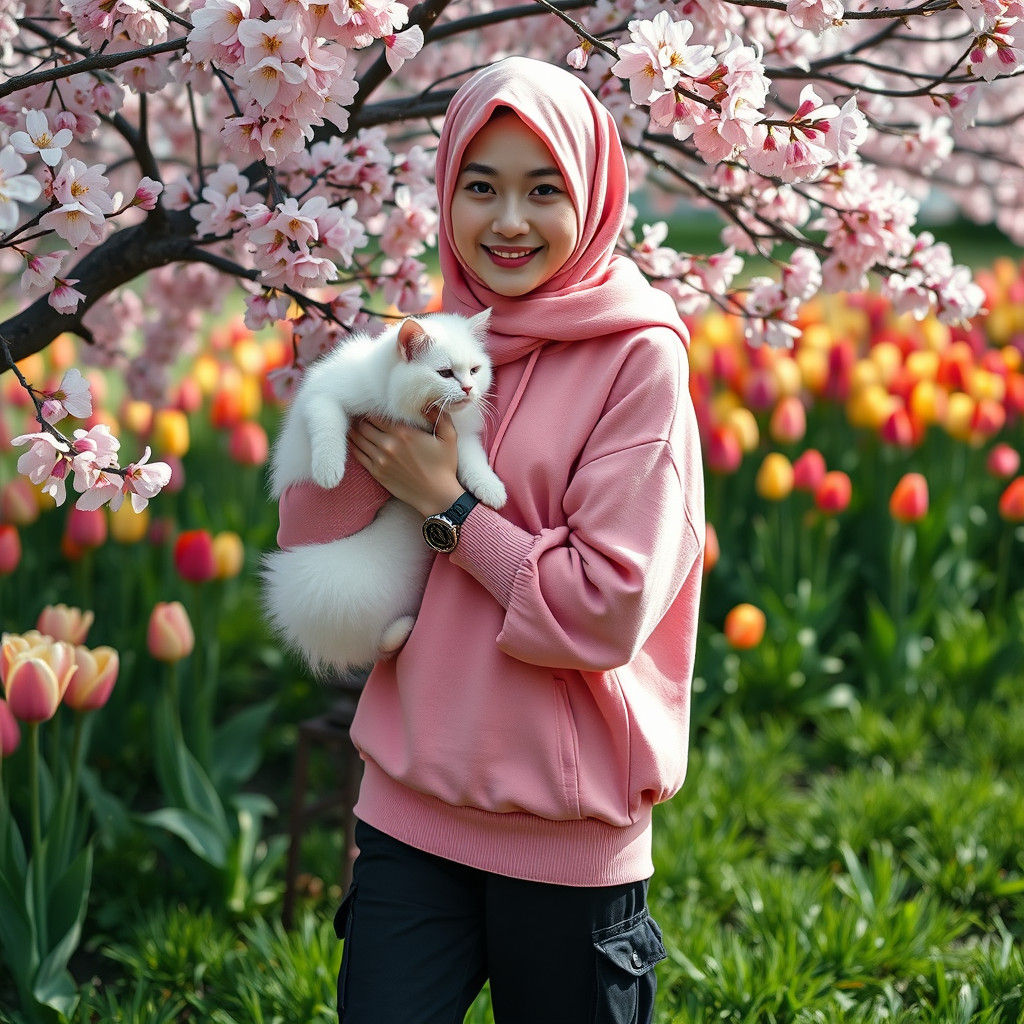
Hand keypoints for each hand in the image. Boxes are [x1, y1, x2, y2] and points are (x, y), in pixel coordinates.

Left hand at [348, 411, 463, 517]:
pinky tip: (353, 440)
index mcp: (403, 433)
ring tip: (354, 425)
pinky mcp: (376, 472)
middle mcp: (388, 444)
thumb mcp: (449, 437)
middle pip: (364, 425)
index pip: (377, 414)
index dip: (372, 409)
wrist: (437, 495)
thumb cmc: (444, 466)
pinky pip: (358, 455)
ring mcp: (380, 459)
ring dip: (355, 430)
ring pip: (358, 439)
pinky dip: (353, 445)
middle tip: (361, 415)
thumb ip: (439, 416)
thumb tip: (428, 402)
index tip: (372, 406)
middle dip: (362, 419)